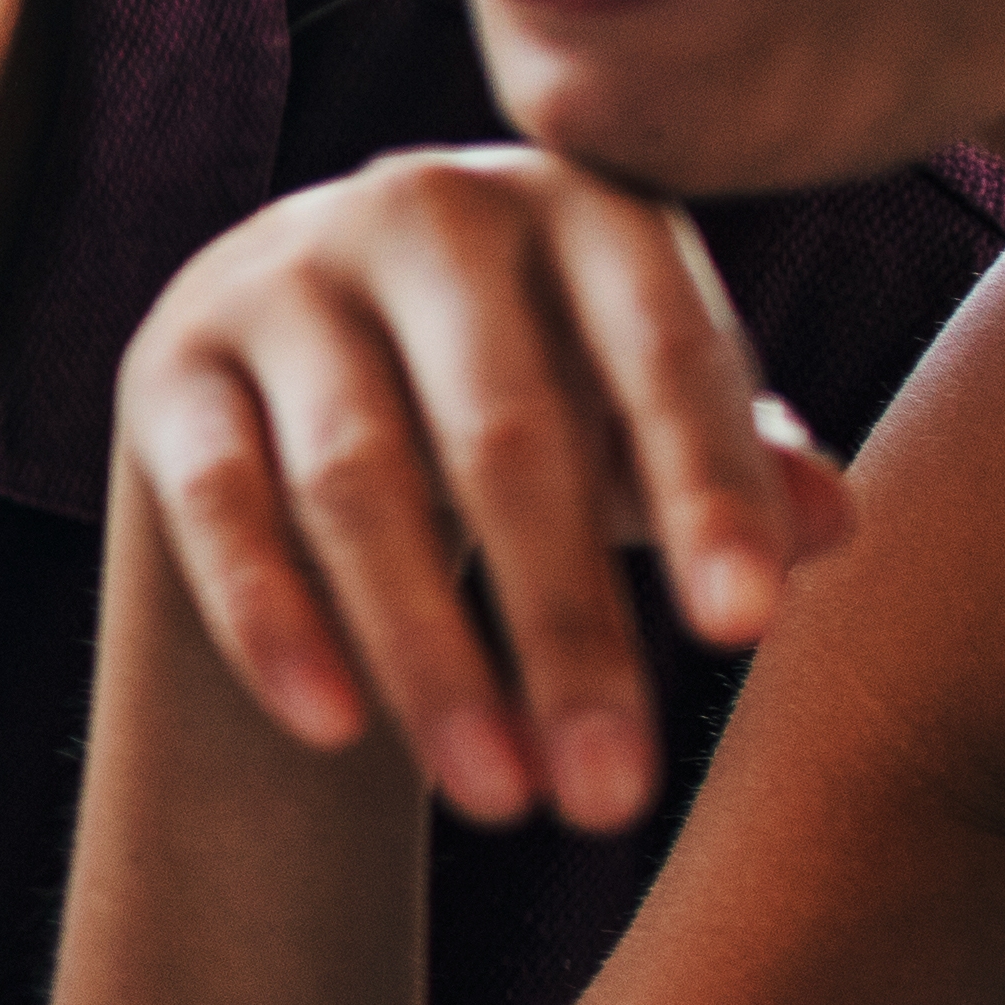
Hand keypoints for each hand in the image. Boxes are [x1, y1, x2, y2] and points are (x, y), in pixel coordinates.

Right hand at [111, 150, 855, 834]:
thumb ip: (733, 464)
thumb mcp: (640, 414)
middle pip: (506, 434)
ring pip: (357, 483)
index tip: (740, 638)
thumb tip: (832, 526)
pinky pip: (220, 506)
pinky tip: (336, 736)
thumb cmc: (534, 388)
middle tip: (609, 801)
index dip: (704, 493)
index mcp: (579, 203)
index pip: (660, 351)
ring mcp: (282, 277)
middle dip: (564, 627)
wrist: (310, 353)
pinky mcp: (173, 365)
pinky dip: (276, 623)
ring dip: (431, 658)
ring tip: (498, 800)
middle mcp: (427, 210)